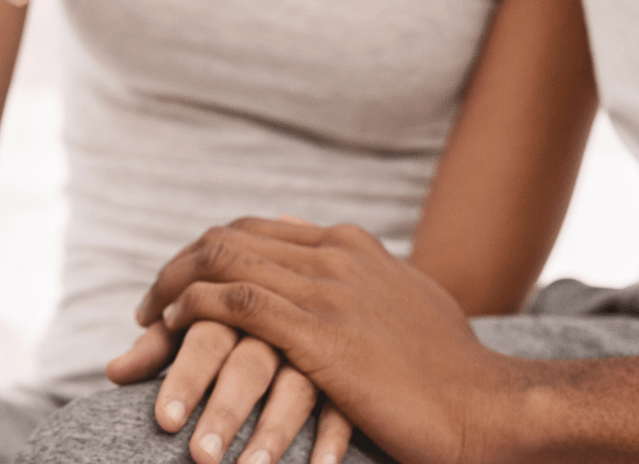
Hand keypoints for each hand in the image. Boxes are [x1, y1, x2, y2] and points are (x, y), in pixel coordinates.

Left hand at [134, 219, 534, 463]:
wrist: (489, 408)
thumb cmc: (453, 375)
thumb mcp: (412, 308)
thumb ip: (374, 289)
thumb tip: (360, 286)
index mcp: (351, 246)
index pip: (255, 230)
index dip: (208, 254)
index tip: (182, 284)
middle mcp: (335, 254)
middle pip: (229, 239)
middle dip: (178, 268)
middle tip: (151, 307)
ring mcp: (328, 289)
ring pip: (223, 263)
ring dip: (174, 289)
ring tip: (150, 324)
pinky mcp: (320, 333)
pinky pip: (235, 304)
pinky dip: (193, 310)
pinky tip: (172, 333)